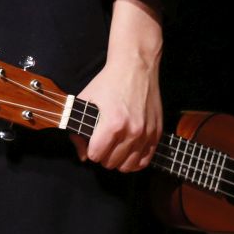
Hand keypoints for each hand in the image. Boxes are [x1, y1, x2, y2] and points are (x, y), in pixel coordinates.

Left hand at [72, 55, 161, 172]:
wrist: (136, 67)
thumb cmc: (108, 83)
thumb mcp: (85, 102)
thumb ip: (78, 132)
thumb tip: (83, 157)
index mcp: (112, 125)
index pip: (96, 156)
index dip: (92, 150)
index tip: (93, 141)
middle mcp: (131, 132)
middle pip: (111, 163)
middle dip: (104, 155)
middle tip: (104, 143)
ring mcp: (145, 134)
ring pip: (128, 166)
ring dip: (118, 160)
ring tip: (116, 149)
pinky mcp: (156, 133)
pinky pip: (145, 161)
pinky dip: (135, 161)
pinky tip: (129, 153)